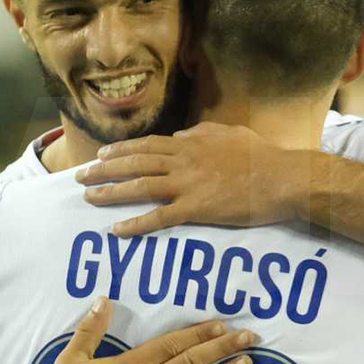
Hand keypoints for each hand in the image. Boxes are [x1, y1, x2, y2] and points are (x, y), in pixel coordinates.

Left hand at [75, 122, 308, 235]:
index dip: (120, 150)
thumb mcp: (229, 133)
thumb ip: (201, 133)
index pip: (146, 145)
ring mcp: (187, 185)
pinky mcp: (196, 209)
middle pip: (134, 164)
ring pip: (139, 187)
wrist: (282, 178)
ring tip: (89, 198)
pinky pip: (159, 218)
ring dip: (110, 193)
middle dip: (104, 170)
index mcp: (190, 144)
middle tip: (81, 177)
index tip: (101, 154)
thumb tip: (179, 136)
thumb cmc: (262, 155)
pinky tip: (117, 230)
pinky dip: (136, 224)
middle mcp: (182, 162)